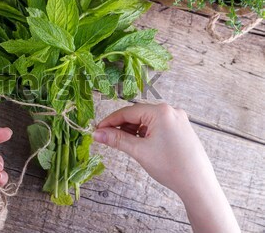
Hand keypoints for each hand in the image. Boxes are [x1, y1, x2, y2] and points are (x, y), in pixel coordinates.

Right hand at [93, 103, 239, 232]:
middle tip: (107, 139)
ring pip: (147, 121)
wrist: (198, 184)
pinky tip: (139, 145)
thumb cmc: (171, 167)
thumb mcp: (139, 151)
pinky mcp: (181, 129)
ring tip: (123, 145)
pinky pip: (157, 126)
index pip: (128, 112)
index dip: (110, 121)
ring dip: (132, 131)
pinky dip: (145, 134)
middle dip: (121, 126)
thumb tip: (98, 134)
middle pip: (137, 115)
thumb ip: (117, 140)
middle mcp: (171, 111)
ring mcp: (177, 120)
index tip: (97, 130)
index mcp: (161, 112)